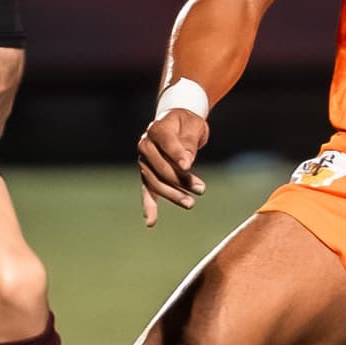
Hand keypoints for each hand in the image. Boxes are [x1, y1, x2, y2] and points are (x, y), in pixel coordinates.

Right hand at [136, 106, 210, 226]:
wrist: (178, 123)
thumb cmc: (187, 124)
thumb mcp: (193, 127)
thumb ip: (188, 144)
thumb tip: (185, 164)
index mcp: (156, 128)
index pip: (166, 143)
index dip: (176, 154)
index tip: (187, 166)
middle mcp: (145, 144)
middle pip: (159, 166)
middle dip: (179, 179)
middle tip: (200, 189)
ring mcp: (144, 161)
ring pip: (155, 181)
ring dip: (172, 194)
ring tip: (190, 203)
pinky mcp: (147, 173)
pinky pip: (147, 190)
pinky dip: (149, 206)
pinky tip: (151, 221)